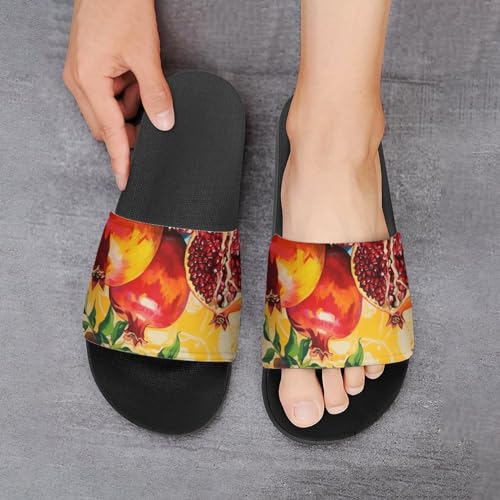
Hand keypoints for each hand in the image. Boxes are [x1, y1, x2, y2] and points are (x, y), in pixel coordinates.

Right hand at [63, 0, 173, 189]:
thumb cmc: (120, 6)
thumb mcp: (145, 54)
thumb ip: (156, 93)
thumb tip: (164, 124)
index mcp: (89, 81)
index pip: (111, 134)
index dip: (120, 160)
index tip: (125, 181)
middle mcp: (79, 81)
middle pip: (107, 126)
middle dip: (129, 130)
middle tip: (152, 123)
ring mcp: (81, 74)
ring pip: (108, 111)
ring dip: (129, 108)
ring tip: (143, 84)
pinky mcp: (88, 67)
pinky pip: (107, 95)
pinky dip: (124, 94)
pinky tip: (135, 78)